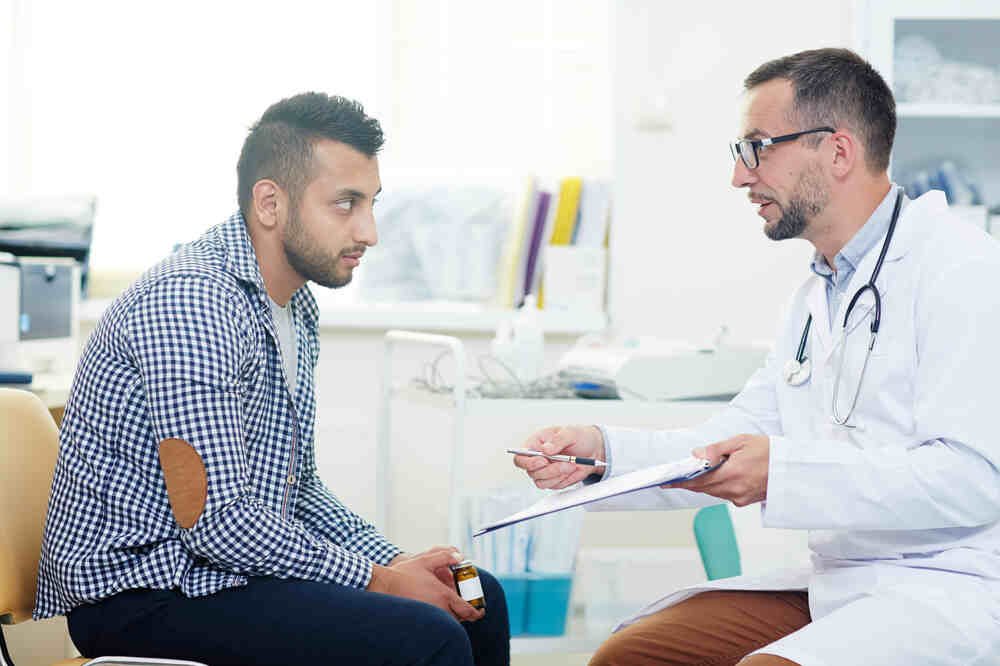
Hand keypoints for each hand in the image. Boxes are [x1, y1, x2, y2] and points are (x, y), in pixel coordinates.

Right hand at [369, 548, 484, 622]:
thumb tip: (460, 556)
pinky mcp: (422, 618)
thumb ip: (444, 557)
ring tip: (454, 606)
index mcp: (443, 595)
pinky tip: (438, 607)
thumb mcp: (425, 560)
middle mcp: (438, 608)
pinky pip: (437, 621)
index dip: (476, 612)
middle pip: (459, 619)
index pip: (466, 610)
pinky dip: (442, 617)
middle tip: (469, 608)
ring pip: (448, 621)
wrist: (384, 585)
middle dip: (466, 614)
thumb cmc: (404, 573)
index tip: (480, 611)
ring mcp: (430, 615)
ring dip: (454, 616)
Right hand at [513, 425, 605, 489]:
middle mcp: (537, 459)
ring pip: (541, 482)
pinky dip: (563, 479)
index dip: (528, 462)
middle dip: (550, 469)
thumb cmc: (579, 437)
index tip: (544, 460)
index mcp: (535, 444)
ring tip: (571, 464)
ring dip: (558, 475)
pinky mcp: (553, 481)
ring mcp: (544, 471)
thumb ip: (558, 440)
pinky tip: (571, 469)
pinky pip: (553, 486)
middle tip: (567, 462)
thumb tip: (546, 449)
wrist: (592, 450)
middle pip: (531, 472)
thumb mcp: (570, 433)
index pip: (520, 457)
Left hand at [666, 434, 769, 506]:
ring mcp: (740, 497)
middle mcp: (735, 489)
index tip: (667, 482)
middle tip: (679, 475)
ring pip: (713, 492)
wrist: (792, 467)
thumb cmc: (769, 451)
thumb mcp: (741, 441)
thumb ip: (716, 449)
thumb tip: (697, 455)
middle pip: (704, 488)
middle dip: (691, 482)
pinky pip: (724, 494)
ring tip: (700, 472)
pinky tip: (720, 476)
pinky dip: (718, 486)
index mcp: (732, 474)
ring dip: (705, 483)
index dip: (681, 482)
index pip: (699, 481)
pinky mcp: (745, 501)